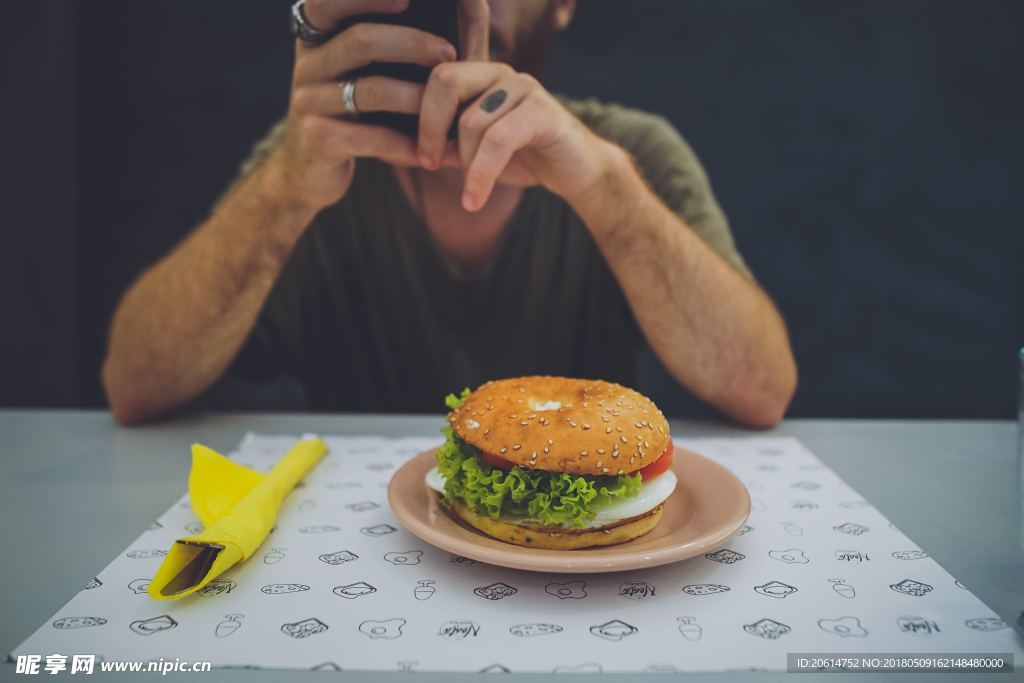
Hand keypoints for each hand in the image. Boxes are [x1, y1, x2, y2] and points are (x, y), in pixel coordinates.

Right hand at [266, 0, 479, 210]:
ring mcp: (308, 101)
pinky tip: (433, 150)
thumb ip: (390, 39)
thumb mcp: (359, 72)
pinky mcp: (317, 139)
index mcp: (316, 36)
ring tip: (450, 107)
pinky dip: (408, 144)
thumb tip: (457, 4)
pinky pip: (373, 137)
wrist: (307, 169)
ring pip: (372, 90)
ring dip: (418, 98)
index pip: (330, 2)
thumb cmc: (351, 111)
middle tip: (449, 54)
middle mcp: (307, 63)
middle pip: (362, 40)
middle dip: (413, 44)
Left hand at [417, 62, 622, 211]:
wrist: (576, 173)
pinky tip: (475, 200)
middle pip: (445, 81)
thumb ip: (440, 147)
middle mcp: (500, 73)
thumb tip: (392, 149)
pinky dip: (480, 175)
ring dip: (464, 164)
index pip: (433, 78)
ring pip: (471, 121)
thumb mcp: (471, 155)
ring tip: (470, 192)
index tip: (418, 156)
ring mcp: (524, 87)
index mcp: (480, 77)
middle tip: (428, 163)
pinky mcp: (543, 111)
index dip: (418, 116)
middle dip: (429, 127)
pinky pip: (498, 140)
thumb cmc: (524, 160)